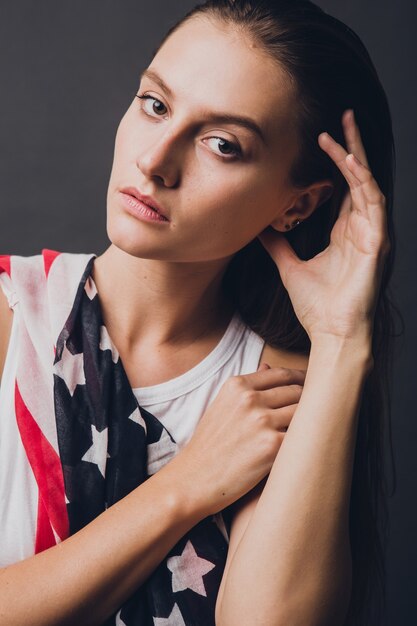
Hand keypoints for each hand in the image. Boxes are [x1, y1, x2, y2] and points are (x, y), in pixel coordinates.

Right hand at [177, 363, 305, 515]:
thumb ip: (247, 387)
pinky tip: (310, 448)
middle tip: (324, 410)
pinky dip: (307, 442)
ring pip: (305, 413)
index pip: (282, 374)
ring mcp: (261, 421)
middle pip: (298, 391)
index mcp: (237, 385)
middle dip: (313, 401)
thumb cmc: (209, 446)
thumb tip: (268, 368)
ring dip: (313, 423)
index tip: (314, 386)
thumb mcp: (222, 406)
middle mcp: (249, 399)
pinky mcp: (272, 446)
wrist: (193, 479)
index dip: (302, 379)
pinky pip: (302, 437)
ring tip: (319, 431)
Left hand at [257, 109, 390, 340]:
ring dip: (355, 155)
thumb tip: (259, 228)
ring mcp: (372, 234)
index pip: (345, 187)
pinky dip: (362, 180)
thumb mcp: (290, 267)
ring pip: (367, 183)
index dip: (336, 161)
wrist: (332, 334)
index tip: (322, 137)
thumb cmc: (318, 307)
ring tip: (342, 128)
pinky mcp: (378, 242)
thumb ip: (278, 245)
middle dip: (352, 145)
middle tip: (344, 116)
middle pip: (359, 177)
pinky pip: (372, 203)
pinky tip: (349, 160)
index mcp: (346, 233)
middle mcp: (362, 228)